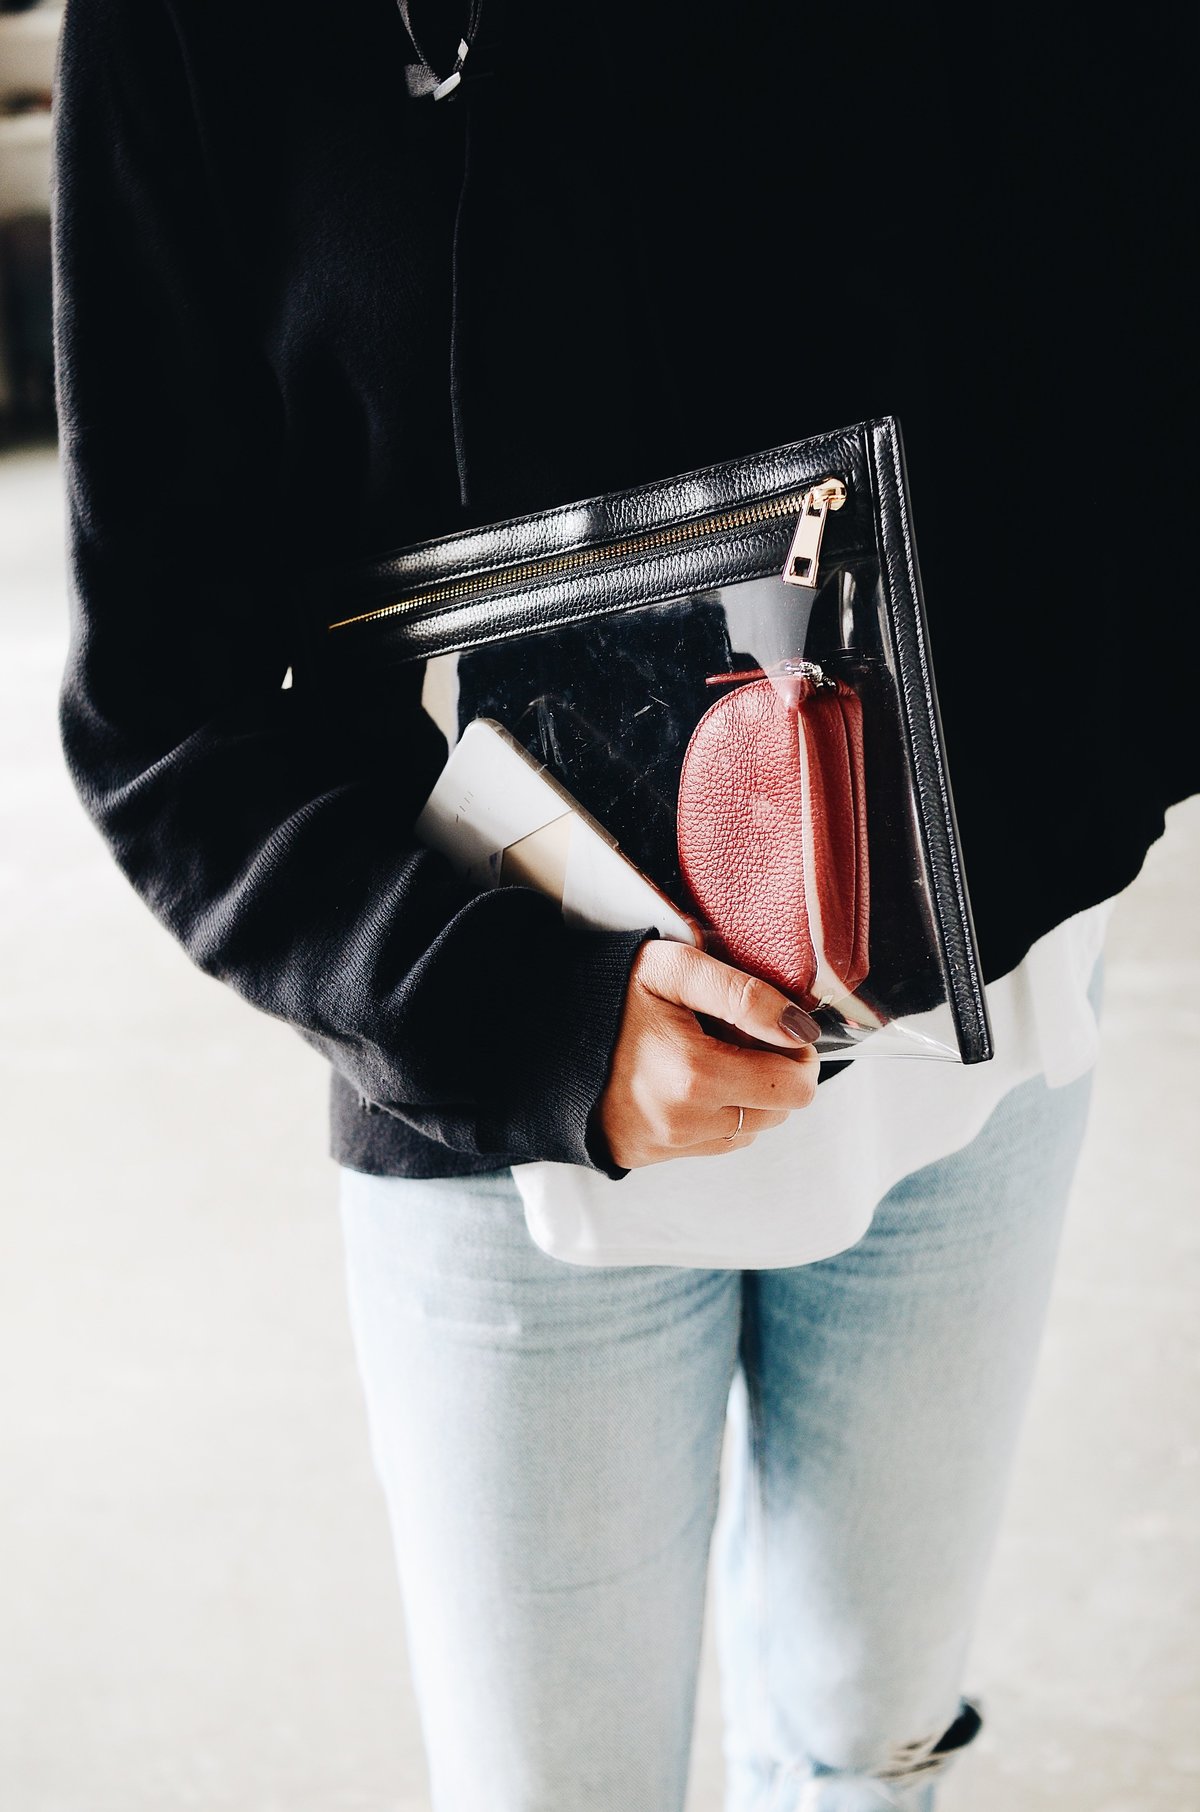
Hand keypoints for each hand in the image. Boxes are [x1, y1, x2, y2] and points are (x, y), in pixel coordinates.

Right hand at [597, 941, 820, 1169]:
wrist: (540, 1030)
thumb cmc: (609, 991)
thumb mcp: (674, 968)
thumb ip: (744, 994)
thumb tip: (801, 1030)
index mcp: (695, 1075)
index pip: (796, 1087)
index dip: (797, 1053)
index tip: (773, 1028)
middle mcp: (683, 1122)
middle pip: (778, 1113)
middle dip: (772, 1073)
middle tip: (734, 1036)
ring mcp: (664, 1145)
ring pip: (749, 1131)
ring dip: (745, 1096)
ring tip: (705, 1056)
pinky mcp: (647, 1156)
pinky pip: (712, 1144)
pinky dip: (715, 1115)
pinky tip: (685, 1081)